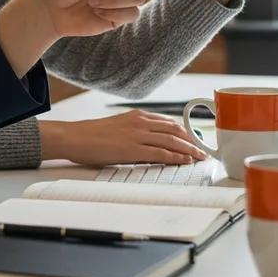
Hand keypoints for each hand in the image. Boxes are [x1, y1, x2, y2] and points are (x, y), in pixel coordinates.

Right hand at [39, 109, 207, 164]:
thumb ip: (135, 131)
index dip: (184, 131)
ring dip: (189, 149)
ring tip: (199, 157)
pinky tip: (185, 161)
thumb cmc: (91, 135)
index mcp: (137, 116)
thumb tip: (148, 143)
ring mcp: (138, 135)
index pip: (168, 122)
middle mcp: (140, 122)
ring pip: (172, 141)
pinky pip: (161, 153)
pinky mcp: (133, 149)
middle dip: (192, 140)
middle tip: (202, 149)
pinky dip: (176, 157)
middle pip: (175, 130)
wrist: (75, 137)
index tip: (194, 139)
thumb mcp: (117, 127)